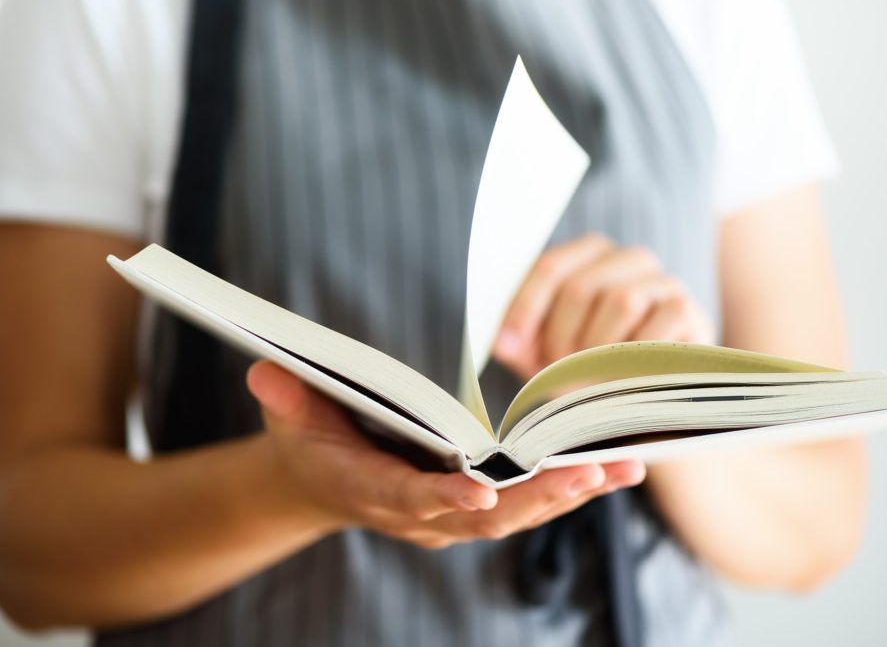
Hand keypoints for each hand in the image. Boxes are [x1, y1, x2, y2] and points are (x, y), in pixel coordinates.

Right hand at [247, 361, 644, 548]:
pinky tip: (616, 466)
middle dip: (537, 497)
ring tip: (622, 466)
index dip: (443, 497)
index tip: (481, 490)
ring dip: (568, 494)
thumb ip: (286, 398)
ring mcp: (449, 516)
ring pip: (516, 514)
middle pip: (484, 515)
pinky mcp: (474, 507)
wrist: (320, 479)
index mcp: (370, 488)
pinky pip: (527, 503)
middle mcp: (418, 513)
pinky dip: (570, 487)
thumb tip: (264, 370)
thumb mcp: (289, 414)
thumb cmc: (309, 438)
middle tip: (588, 471)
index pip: (409, 497)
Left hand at [494, 233, 715, 380]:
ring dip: (597, 349)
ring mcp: (664, 282)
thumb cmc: (589, 370)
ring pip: (620, 301)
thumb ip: (520, 341)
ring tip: (590, 377)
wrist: (648, 401)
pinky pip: (657, 323)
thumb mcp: (545, 355)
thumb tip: (498, 341)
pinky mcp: (688, 310)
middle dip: (560, 336)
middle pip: (580, 286)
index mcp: (590, 255)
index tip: (507, 345)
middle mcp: (630, 259)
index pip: (550, 267)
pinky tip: (627, 376)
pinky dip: (635, 356)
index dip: (524, 308)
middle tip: (556, 371)